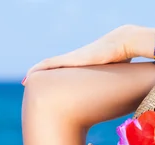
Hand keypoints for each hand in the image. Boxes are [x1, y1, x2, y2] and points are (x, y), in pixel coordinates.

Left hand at [23, 25, 137, 81]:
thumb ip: (118, 80)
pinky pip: (49, 64)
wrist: (125, 42)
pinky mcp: (72, 59)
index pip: (68, 68)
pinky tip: (29, 75)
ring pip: (49, 65)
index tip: (49, 82)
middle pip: (55, 67)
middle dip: (44, 74)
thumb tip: (128, 92)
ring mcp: (73, 58)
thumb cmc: (126, 57)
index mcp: (87, 62)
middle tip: (31, 82)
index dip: (57, 74)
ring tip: (26, 81)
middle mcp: (77, 58)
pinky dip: (38, 69)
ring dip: (37, 72)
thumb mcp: (119, 72)